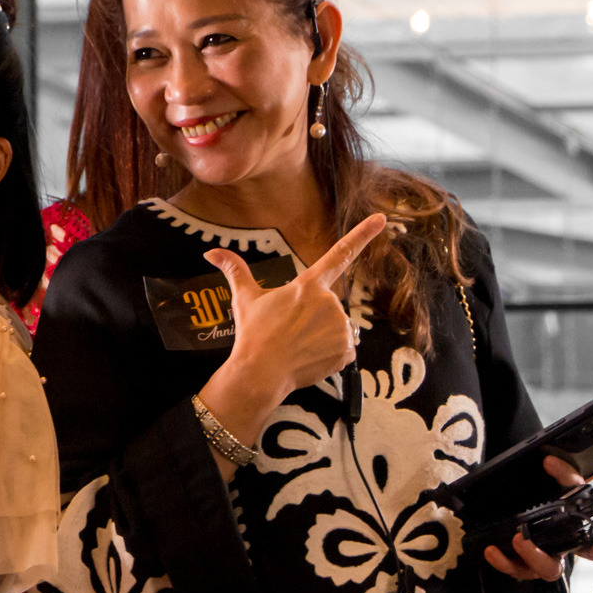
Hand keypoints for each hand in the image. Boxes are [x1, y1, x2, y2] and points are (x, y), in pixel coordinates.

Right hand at [204, 213, 387, 409]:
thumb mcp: (244, 299)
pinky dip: (330, 355)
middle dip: (314, 318)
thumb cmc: (253, 334)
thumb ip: (235, 270)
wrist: (260, 373)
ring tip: (298, 347)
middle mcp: (329, 302)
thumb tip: (210, 253)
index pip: (340, 254)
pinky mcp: (346, 351)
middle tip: (290, 332)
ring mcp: (340, 327)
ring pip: (337, 328)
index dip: (362, 234)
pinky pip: (344, 350)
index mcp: (308, 286)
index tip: (381, 219)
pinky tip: (310, 358)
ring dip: (322, 337)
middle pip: (328, 306)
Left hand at [483, 455, 592, 580]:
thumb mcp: (563, 486)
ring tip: (510, 540)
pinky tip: (490, 550)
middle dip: (537, 557)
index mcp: (573, 537)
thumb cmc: (554, 500)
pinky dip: (500, 561)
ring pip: (529, 571)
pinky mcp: (517, 562)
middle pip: (552, 568)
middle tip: (522, 539)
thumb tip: (550, 461)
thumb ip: (563, 475)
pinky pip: (511, 567)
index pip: (590, 548)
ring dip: (515, 560)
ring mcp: (534, 560)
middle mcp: (555, 553)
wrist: (528, 505)